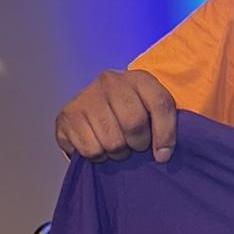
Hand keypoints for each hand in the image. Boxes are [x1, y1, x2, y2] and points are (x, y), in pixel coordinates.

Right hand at [54, 69, 177, 162]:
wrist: (96, 106)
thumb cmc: (132, 112)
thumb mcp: (153, 111)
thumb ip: (166, 126)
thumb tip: (162, 156)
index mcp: (139, 78)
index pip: (160, 104)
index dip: (165, 134)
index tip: (163, 154)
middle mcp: (111, 81)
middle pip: (134, 125)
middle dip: (138, 144)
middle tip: (134, 144)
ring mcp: (87, 96)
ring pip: (112, 142)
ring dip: (117, 153)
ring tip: (116, 143)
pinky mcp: (68, 114)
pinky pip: (90, 150)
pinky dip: (98, 155)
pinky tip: (98, 144)